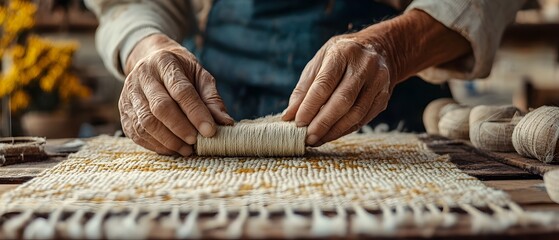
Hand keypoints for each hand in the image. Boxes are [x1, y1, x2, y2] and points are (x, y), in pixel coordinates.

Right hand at [120, 34, 233, 155]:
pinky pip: (136, 132)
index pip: (181, 91)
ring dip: (168, 140)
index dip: (196, 113)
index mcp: (164, 62)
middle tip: (196, 142)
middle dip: (181, 129)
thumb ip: (212, 99)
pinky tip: (172, 148)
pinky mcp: (123, 110)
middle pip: (160, 107)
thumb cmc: (181, 71)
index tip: (210, 131)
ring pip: (145, 123)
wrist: (151, 60)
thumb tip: (226, 123)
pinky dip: (155, 145)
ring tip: (187, 149)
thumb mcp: (200, 76)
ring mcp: (129, 93)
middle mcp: (142, 75)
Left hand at [282, 35, 392, 145]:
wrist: (379, 49)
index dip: (310, 106)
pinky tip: (331, 135)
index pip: (325, 84)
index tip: (298, 123)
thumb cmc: (341, 57)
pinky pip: (363, 119)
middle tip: (307, 138)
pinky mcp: (383, 97)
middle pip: (342, 100)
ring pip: (356, 113)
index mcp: (343, 53)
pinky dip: (345, 130)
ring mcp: (378, 82)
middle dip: (322, 123)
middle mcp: (364, 66)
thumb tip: (289, 115)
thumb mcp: (319, 62)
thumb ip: (303, 88)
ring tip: (317, 140)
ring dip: (334, 131)